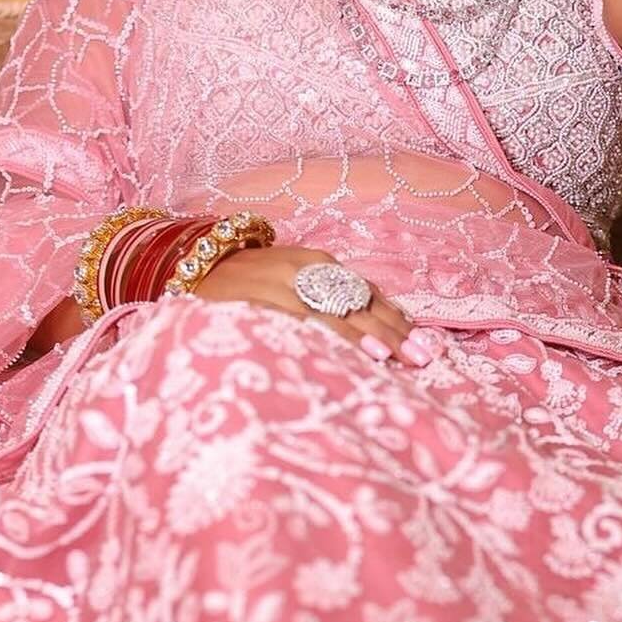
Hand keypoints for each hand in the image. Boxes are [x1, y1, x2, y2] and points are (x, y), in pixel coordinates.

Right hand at [194, 244, 433, 365]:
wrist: (194, 262)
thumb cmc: (252, 281)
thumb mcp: (297, 280)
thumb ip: (334, 299)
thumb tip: (387, 333)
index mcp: (317, 264)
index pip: (366, 293)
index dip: (397, 320)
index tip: (426, 345)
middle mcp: (302, 271)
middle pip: (355, 306)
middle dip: (390, 334)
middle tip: (421, 359)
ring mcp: (276, 288)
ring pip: (326, 315)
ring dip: (359, 338)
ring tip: (388, 358)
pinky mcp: (251, 305)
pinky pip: (289, 324)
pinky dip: (315, 340)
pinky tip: (334, 356)